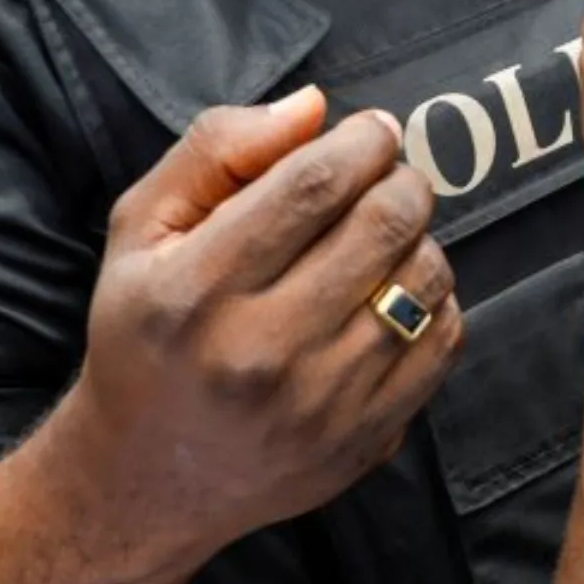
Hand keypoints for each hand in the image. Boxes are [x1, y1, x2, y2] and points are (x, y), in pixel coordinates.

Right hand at [62, 89, 458, 558]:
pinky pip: (442, 340)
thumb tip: (313, 106)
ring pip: (424, 277)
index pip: (316, 184)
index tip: (371, 131)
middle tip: (384, 177)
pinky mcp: (363, 441)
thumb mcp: (141, 230)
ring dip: (418, 238)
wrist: (145, 477)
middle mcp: (260, 352)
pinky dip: (433, 300)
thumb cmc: (145, 333)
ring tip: (383, 238)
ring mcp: (320, 405)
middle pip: (384, 223)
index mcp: (195, 290)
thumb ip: (218, 149)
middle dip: (400, 179)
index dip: (363, 140)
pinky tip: (393, 292)